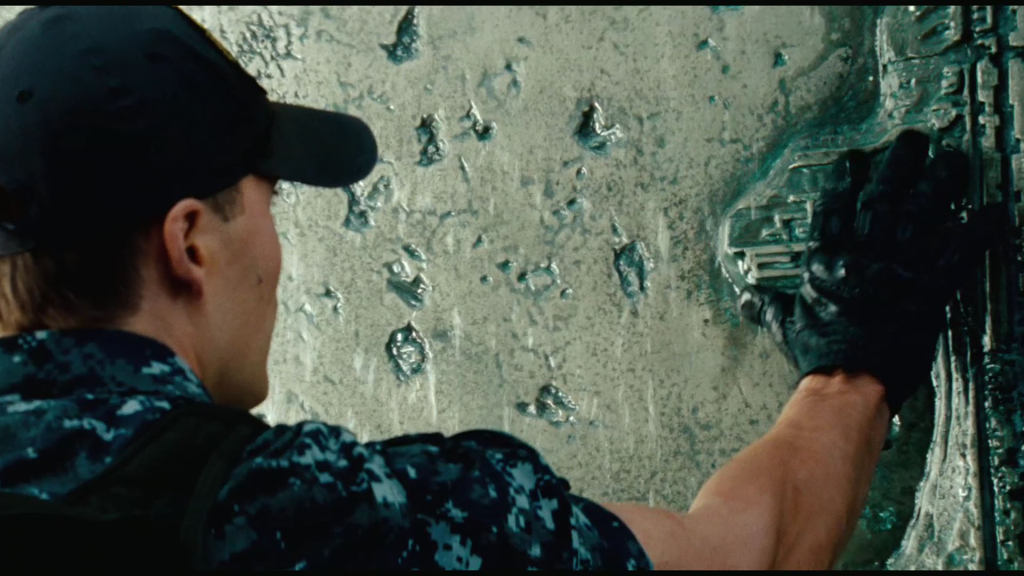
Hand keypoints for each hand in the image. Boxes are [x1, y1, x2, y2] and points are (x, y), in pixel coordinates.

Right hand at [738, 130, 1003, 416]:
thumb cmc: (820, 356)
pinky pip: (958, 254)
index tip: (854, 159)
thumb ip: (768, 306)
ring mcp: (899, 270)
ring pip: (921, 215)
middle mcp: (865, 256)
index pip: (835, 209)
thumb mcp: (785, 326)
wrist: (850, 381)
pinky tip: (993, 211)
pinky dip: (978, 232)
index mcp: (828, 262)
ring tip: (950, 159)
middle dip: (897, 166)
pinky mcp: (929, 290)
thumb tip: (747, 299)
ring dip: (938, 184)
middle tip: (910, 141)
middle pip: (883, 198)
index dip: (846, 179)